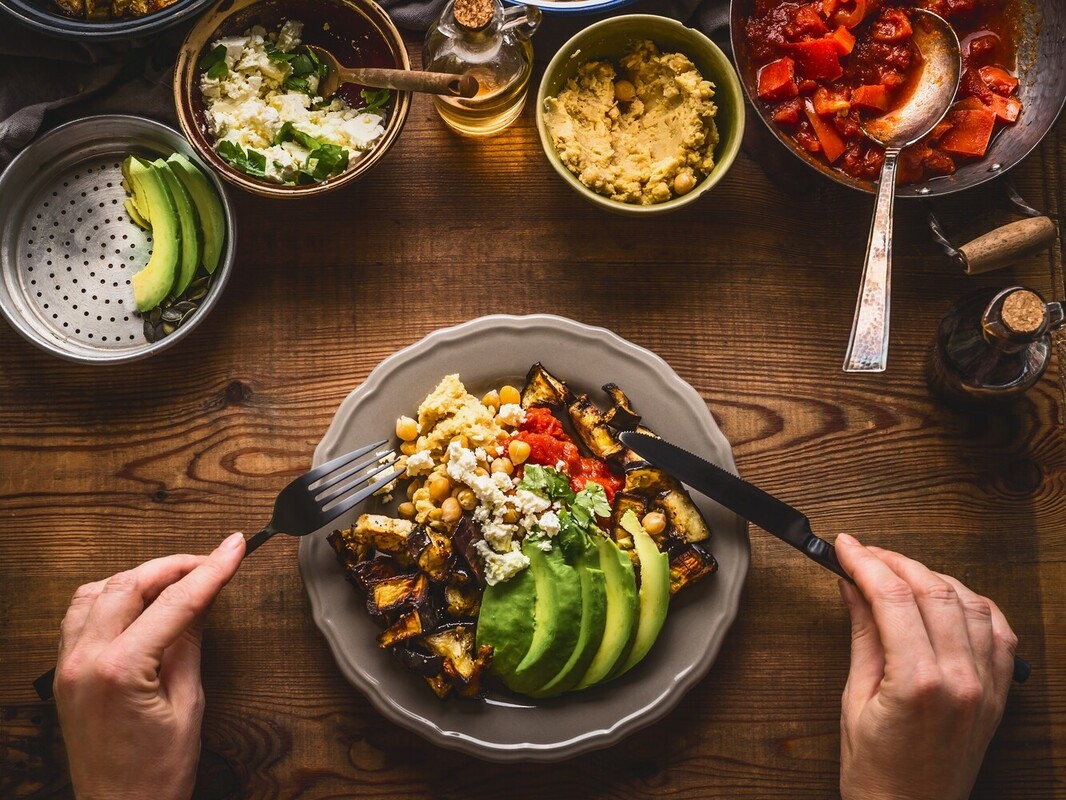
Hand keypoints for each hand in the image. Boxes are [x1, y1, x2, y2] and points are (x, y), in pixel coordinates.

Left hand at [54, 532, 245, 799]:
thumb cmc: (155, 775)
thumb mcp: (188, 705)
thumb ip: (189, 644)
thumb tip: (200, 601)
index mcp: (119, 670)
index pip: (175, 601)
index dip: (211, 570)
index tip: (235, 548)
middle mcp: (85, 661)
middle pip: (131, 584)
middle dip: (175, 566)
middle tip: (212, 562)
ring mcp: (68, 666)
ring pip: (98, 590)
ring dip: (138, 577)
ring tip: (176, 579)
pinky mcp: (64, 674)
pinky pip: (79, 614)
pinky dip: (109, 597)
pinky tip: (136, 602)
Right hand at [835, 533, 1016, 799]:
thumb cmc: (876, 771)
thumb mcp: (853, 698)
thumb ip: (862, 634)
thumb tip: (852, 587)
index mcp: (918, 682)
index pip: (892, 597)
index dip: (865, 562)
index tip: (845, 547)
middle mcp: (960, 679)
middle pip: (932, 591)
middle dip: (894, 562)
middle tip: (863, 554)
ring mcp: (985, 685)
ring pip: (969, 601)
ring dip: (932, 577)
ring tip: (899, 573)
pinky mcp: (997, 693)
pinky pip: (998, 630)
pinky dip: (973, 604)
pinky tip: (947, 598)